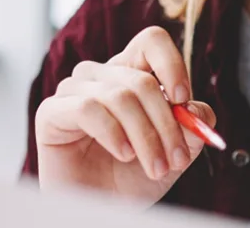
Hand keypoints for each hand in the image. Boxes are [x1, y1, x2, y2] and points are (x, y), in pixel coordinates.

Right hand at [34, 26, 216, 201]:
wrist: (97, 207)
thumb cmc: (131, 177)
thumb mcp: (173, 153)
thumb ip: (190, 129)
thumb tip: (198, 112)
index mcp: (130, 73)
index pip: (151, 41)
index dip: (171, 63)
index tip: (183, 99)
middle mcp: (100, 75)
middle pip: (141, 80)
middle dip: (166, 124)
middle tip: (176, 158)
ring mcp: (73, 91)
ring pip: (118, 96)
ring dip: (144, 136)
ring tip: (155, 167)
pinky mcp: (51, 111)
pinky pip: (87, 108)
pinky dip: (112, 133)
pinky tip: (124, 154)